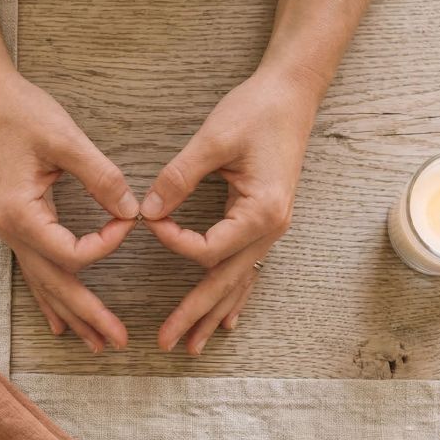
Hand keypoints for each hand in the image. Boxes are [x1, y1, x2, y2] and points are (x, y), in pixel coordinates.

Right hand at [0, 70, 138, 352]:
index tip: (131, 220)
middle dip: (89, 314)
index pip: (72, 252)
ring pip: (44, 284)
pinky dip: (51, 297)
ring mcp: (9, 232)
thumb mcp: (65, 139)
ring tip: (95, 343)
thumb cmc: (22, 113)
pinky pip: (34, 270)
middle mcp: (11, 231)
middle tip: (118, 342)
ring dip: (72, 313)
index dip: (107, 244)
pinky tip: (61, 321)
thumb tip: (132, 211)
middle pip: (55, 285)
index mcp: (21, 214)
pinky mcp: (15, 224)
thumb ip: (101, 177)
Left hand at [140, 68, 320, 353]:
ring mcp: (271, 229)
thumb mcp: (213, 139)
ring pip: (238, 283)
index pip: (209, 248)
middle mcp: (271, 229)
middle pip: (226, 282)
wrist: (291, 94)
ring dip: (212, 313)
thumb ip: (179, 177)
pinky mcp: (264, 222)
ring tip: (191, 345)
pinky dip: (232, 295)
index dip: (174, 241)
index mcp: (262, 211)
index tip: (150, 220)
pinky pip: (246, 268)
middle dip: (195, 313)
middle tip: (166, 342)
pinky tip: (225, 321)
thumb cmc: (255, 111)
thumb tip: (148, 210)